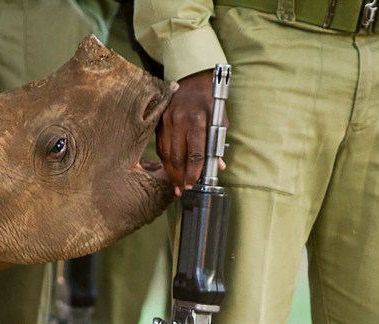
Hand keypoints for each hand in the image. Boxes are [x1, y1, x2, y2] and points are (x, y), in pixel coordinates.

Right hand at [156, 70, 224, 194]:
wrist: (192, 78)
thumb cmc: (209, 100)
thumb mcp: (219, 119)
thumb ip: (217, 143)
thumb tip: (218, 166)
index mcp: (197, 120)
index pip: (195, 154)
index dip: (194, 172)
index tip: (194, 184)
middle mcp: (179, 121)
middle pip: (177, 157)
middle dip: (180, 176)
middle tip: (184, 189)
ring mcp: (166, 121)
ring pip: (166, 154)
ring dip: (171, 172)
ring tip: (176, 184)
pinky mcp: (159, 122)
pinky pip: (160, 147)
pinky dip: (165, 161)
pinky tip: (170, 170)